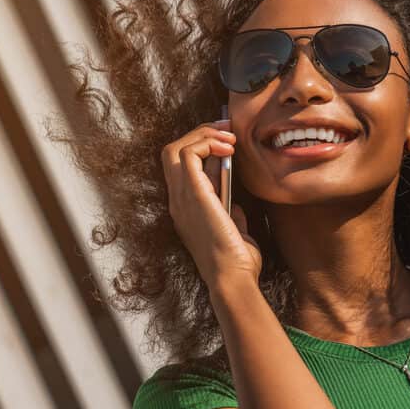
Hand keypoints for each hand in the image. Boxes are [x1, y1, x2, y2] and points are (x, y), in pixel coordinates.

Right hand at [161, 119, 260, 288]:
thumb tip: (231, 194)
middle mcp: (177, 201)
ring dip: (204, 135)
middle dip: (200, 134)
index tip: (228, 142)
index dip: (202, 148)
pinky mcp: (193, 195)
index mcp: (184, 208)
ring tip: (230, 137)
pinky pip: (188, 155)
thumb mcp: (232, 228)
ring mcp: (181, 198)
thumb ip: (227, 210)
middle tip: (228, 130)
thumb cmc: (237, 260)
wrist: (233, 278)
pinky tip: (228, 149)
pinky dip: (207, 144)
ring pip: (177, 148)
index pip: (181, 167)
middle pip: (172, 152)